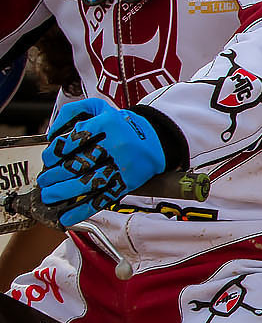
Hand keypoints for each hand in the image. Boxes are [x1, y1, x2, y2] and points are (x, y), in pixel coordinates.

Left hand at [38, 97, 165, 225]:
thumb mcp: (98, 108)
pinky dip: (84, 209)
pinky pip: (104, 198)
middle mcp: (116, 145)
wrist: (156, 138)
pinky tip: (69, 215)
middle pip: (80, 164)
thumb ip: (71, 112)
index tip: (48, 159)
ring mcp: (123, 166)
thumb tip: (51, 134)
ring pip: (90, 183)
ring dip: (65, 192)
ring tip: (50, 196)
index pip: (74, 140)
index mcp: (106, 124)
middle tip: (44, 181)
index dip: (55, 152)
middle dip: (56, 175)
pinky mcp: (128, 182)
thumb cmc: (121, 124)